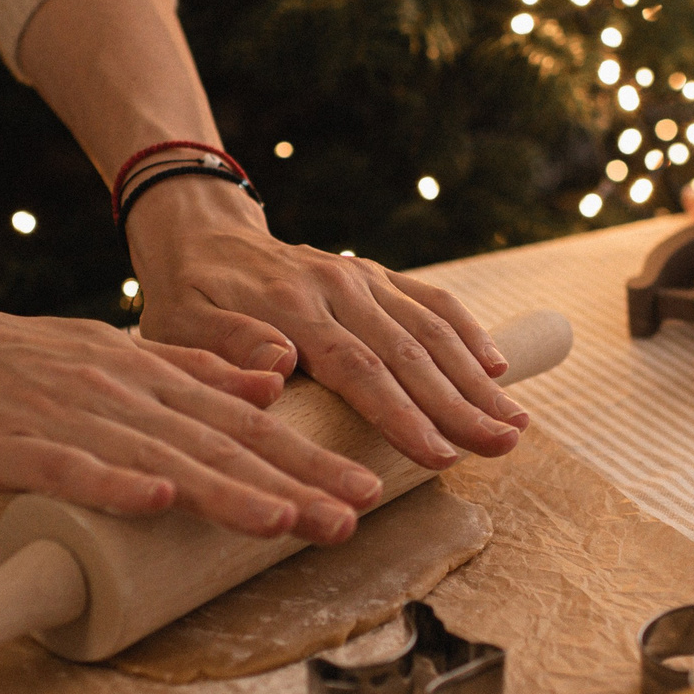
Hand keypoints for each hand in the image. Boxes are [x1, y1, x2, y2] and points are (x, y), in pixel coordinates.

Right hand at [0, 285, 381, 542]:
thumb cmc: (21, 362)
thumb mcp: (119, 354)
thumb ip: (194, 370)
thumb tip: (274, 381)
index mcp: (151, 375)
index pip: (245, 424)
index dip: (307, 458)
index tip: (366, 489)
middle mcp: (125, 392)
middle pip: (220, 444)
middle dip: (291, 482)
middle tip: (353, 517)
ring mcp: (72, 417)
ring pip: (160, 458)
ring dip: (223, 490)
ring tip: (283, 519)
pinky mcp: (16, 444)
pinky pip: (71, 468)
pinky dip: (114, 484)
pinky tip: (155, 502)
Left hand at [121, 180, 529, 469]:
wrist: (202, 236)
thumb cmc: (186, 300)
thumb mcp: (178, 329)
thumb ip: (224, 347)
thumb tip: (277, 366)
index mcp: (289, 307)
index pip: (357, 368)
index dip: (401, 415)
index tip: (439, 456)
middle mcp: (335, 285)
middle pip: (409, 352)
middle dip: (460, 405)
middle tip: (500, 448)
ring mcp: (360, 275)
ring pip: (430, 328)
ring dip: (476, 378)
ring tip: (514, 425)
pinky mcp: (375, 272)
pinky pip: (430, 301)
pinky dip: (468, 333)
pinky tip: (497, 370)